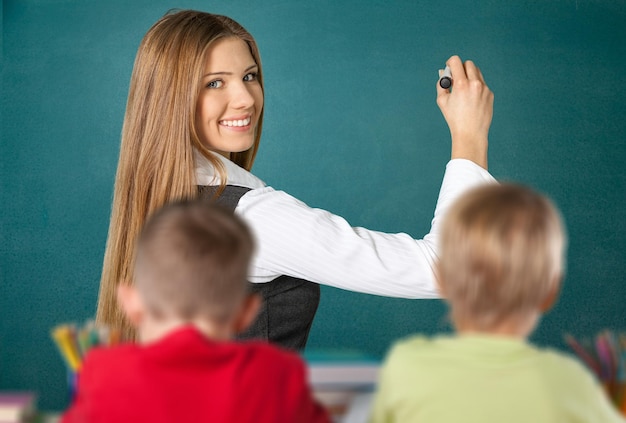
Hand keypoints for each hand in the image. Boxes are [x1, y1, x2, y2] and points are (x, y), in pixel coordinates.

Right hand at [436, 55, 493, 169]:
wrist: (470, 133)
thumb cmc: (454, 118)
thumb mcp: (442, 101)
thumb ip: (442, 84)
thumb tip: (444, 73)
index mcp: (461, 84)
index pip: (456, 61)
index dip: (450, 62)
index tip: (449, 67)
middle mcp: (475, 84)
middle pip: (469, 64)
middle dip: (461, 68)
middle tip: (456, 77)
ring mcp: (484, 88)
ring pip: (477, 72)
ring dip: (469, 76)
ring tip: (463, 89)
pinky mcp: (490, 94)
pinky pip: (482, 84)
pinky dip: (476, 87)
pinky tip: (471, 100)